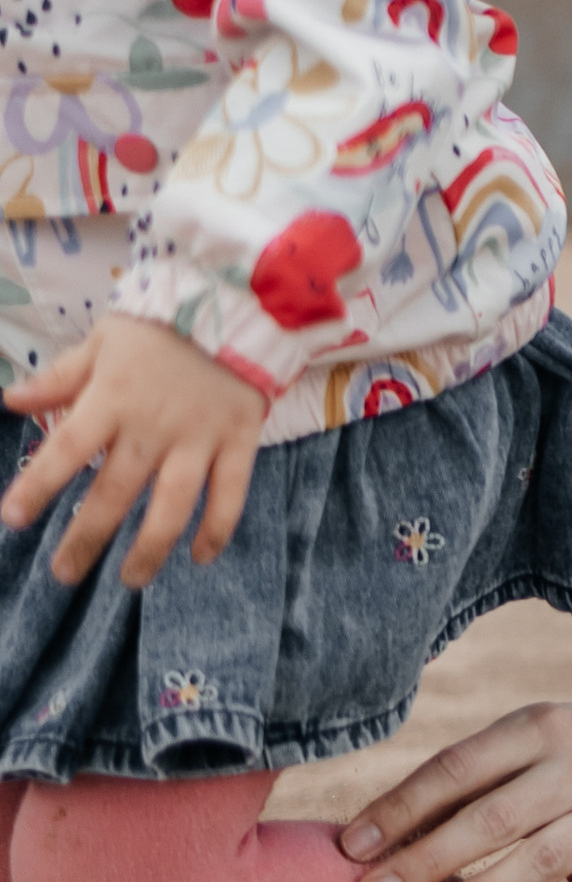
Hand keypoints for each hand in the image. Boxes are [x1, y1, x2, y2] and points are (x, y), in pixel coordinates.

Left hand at [2, 321, 265, 587]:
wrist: (238, 301)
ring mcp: (199, 437)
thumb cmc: (162, 324)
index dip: (39, 484)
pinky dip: (218, 528)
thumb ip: (60, 378)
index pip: (68, 448)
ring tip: (131, 579)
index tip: (13, 519)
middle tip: (65, 573)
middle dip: (87, 537)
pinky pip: (230, 493)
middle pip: (116, 492)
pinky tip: (200, 556)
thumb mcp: (103, 341)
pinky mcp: (239, 440)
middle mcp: (152, 426)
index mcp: (113, 398)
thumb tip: (10, 401)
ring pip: (173, 505)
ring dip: (150, 548)